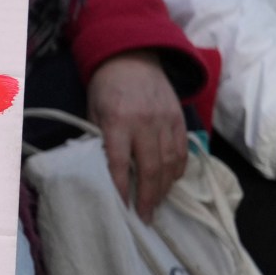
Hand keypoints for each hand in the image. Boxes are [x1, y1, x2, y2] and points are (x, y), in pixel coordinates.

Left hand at [86, 50, 189, 222]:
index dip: (121, 187)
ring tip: (156, 205)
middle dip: (148, 196)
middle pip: (150, 167)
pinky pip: (182, 150)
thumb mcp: (93, 111)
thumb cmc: (107, 88)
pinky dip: (177, 170)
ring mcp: (166, 121)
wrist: (133, 57)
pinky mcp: (180, 119)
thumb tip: (104, 172)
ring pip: (170, 162)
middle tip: (145, 217)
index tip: (123, 208)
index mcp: (118, 121)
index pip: (120, 161)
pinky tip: (170, 183)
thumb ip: (100, 140)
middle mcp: (145, 122)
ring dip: (164, 188)